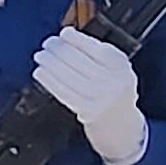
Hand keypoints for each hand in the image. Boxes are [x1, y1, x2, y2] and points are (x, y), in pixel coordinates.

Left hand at [34, 23, 148, 164]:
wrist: (125, 131)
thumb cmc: (115, 97)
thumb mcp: (117, 72)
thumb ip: (98, 56)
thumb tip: (67, 39)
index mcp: (121, 66)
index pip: (94, 47)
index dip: (75, 38)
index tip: (63, 33)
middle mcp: (113, 81)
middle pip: (78, 59)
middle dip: (58, 49)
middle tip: (47, 44)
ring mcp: (101, 97)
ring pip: (68, 74)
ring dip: (49, 62)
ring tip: (40, 56)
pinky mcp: (87, 111)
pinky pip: (63, 91)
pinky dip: (49, 80)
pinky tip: (40, 72)